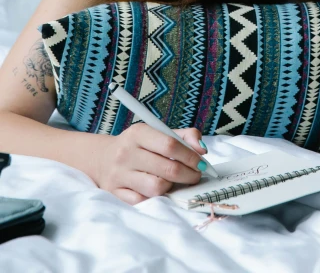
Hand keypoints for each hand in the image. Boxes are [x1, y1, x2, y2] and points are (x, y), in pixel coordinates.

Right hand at [92, 123, 207, 204]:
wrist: (103, 159)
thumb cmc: (139, 145)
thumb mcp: (158, 132)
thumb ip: (184, 136)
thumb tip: (202, 150)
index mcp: (138, 133)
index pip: (170, 145)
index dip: (190, 156)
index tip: (202, 163)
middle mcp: (126, 153)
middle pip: (167, 169)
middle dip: (188, 174)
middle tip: (196, 175)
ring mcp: (119, 175)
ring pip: (156, 188)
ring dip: (172, 187)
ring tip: (176, 182)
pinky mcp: (115, 193)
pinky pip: (143, 201)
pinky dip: (155, 199)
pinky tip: (159, 191)